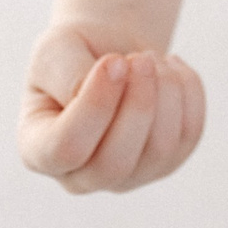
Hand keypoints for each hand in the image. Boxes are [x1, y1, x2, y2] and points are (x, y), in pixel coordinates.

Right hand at [18, 21, 204, 193]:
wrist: (109, 52)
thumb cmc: (74, 52)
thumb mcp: (56, 49)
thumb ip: (70, 74)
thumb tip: (109, 89)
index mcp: (38, 150)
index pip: (66, 148)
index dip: (95, 105)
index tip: (113, 60)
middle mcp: (80, 176)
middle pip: (114, 163)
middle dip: (137, 104)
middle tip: (141, 58)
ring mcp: (126, 177)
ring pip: (158, 151)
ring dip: (164, 94)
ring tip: (151, 58)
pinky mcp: (164, 163)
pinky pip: (188, 136)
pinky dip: (187, 93)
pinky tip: (170, 68)